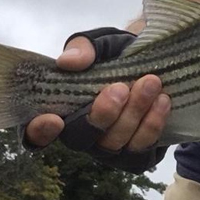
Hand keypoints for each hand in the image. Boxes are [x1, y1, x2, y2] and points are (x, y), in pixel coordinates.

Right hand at [23, 35, 170, 152]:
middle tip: (120, 88)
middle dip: (103, 113)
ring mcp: (108, 149)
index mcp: (60, 110)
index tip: (52, 119)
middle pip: (82, 138)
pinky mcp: (135, 156)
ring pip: (114, 143)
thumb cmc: (117, 56)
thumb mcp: (101, 43)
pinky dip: (152, 125)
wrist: (155, 63)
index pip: (36, 133)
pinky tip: (162, 102)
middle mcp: (81, 135)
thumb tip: (67, 62)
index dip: (39, 132)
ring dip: (134, 114)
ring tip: (151, 83)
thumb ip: (84, 49)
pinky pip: (140, 150)